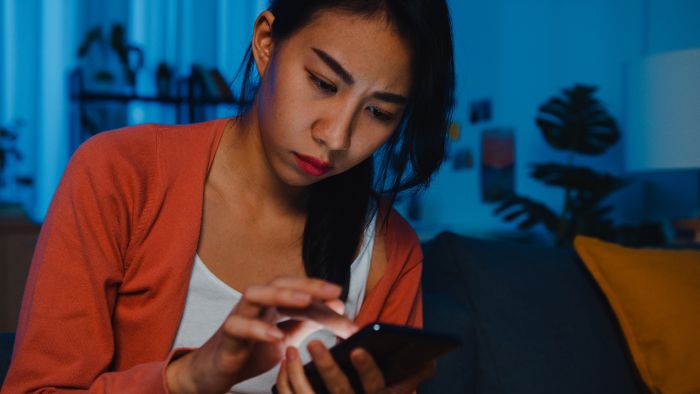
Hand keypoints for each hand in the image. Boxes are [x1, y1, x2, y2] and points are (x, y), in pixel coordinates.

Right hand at [166, 277, 357, 393]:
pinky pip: (237, 326)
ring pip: (254, 294)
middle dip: (307, 285)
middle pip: (278, 283)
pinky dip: (257, 329)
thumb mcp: (285, 338)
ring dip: (281, 295)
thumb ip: (306, 322)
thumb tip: (336, 307)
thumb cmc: (248, 352)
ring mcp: (238, 318)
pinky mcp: (225, 338)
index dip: (319, 290)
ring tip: (306, 301)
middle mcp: (254, 305)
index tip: (343, 295)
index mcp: (270, 304)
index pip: (296, 289)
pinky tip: (277, 336)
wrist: (214, 374)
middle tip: (334, 292)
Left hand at [275, 341, 435, 392]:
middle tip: (314, 342)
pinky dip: (285, 382)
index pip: (374, 386)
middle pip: (339, 391)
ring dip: (297, 371)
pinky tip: (286, 363)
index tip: (357, 350)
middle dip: (326, 366)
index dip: (366, 369)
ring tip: (292, 348)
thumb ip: (411, 379)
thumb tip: (430, 362)